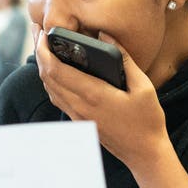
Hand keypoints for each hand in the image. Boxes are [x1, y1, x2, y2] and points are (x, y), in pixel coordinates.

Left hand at [33, 29, 168, 168]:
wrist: (145, 154)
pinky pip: (58, 98)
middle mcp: (80, 106)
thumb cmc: (147, 120)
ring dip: (44, 67)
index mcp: (93, 95)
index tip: (43, 33)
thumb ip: (124, 59)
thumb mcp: (143, 86)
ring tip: (45, 47)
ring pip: (50, 88)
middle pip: (47, 77)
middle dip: (40, 53)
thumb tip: (105, 36)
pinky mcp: (80, 121)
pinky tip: (57, 70)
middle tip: (39, 33)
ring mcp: (78, 115)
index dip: (44, 50)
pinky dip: (52, 81)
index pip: (56, 70)